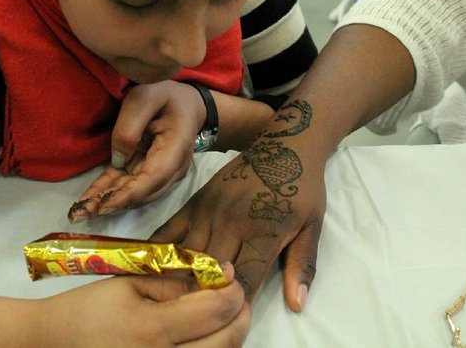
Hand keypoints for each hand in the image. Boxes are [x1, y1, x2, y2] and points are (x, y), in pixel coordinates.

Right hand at [0, 264, 247, 346]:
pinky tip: (207, 336)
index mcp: (152, 330)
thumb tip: (214, 278)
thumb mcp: (128, 284)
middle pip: (227, 341)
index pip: (216, 310)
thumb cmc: (87, 310)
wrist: (53, 345)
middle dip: (241, 313)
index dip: (232, 289)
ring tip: (225, 314)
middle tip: (237, 294)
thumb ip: (173, 282)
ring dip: (231, 334)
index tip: (230, 273)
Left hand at [70, 81, 204, 220]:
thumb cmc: (166, 96)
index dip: (129, 193)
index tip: (105, 205)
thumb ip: (130, 127)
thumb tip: (118, 160)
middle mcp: (174, 167)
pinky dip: (109, 192)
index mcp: (177, 147)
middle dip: (113, 204)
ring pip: (134, 192)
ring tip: (79, 212)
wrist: (185, 103)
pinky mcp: (150, 171)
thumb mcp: (145, 97)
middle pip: (143, 192)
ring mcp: (163, 172)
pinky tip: (89, 201)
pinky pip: (128, 183)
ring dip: (107, 202)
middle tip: (81, 214)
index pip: (154, 177)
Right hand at [151, 100, 326, 312]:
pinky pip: (170, 230)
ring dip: (181, 279)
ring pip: (186, 254)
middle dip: (205, 296)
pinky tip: (153, 270)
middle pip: (209, 271)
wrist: (286, 145)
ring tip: (175, 299)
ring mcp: (209, 210)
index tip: (230, 320)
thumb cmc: (303, 191)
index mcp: (264, 231)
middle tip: (199, 314)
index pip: (243, 280)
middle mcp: (232, 222)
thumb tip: (297, 305)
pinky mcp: (195, 200)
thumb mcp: (312, 228)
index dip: (235, 304)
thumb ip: (303, 266)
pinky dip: (161, 251)